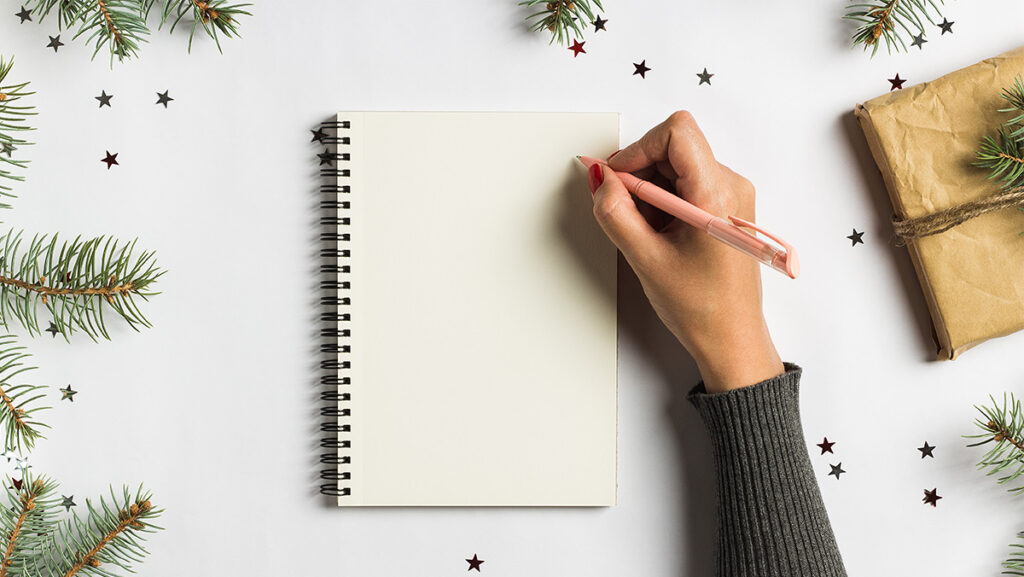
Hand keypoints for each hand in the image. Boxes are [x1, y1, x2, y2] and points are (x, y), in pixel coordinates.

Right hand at [586, 111, 783, 392]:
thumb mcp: (646, 259)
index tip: (618, 178)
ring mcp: (730, 195)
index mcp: (717, 194)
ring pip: (676, 165)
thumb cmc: (702, 308)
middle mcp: (731, 185)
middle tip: (624, 212)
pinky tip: (658, 235)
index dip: (639, 149)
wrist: (732, 339)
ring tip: (646, 233)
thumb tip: (600, 177)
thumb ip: (616, 212)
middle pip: (674, 147)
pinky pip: (685, 184)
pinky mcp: (724, 206)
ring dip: (649, 191)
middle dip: (640, 174)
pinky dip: (662, 202)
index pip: (677, 132)